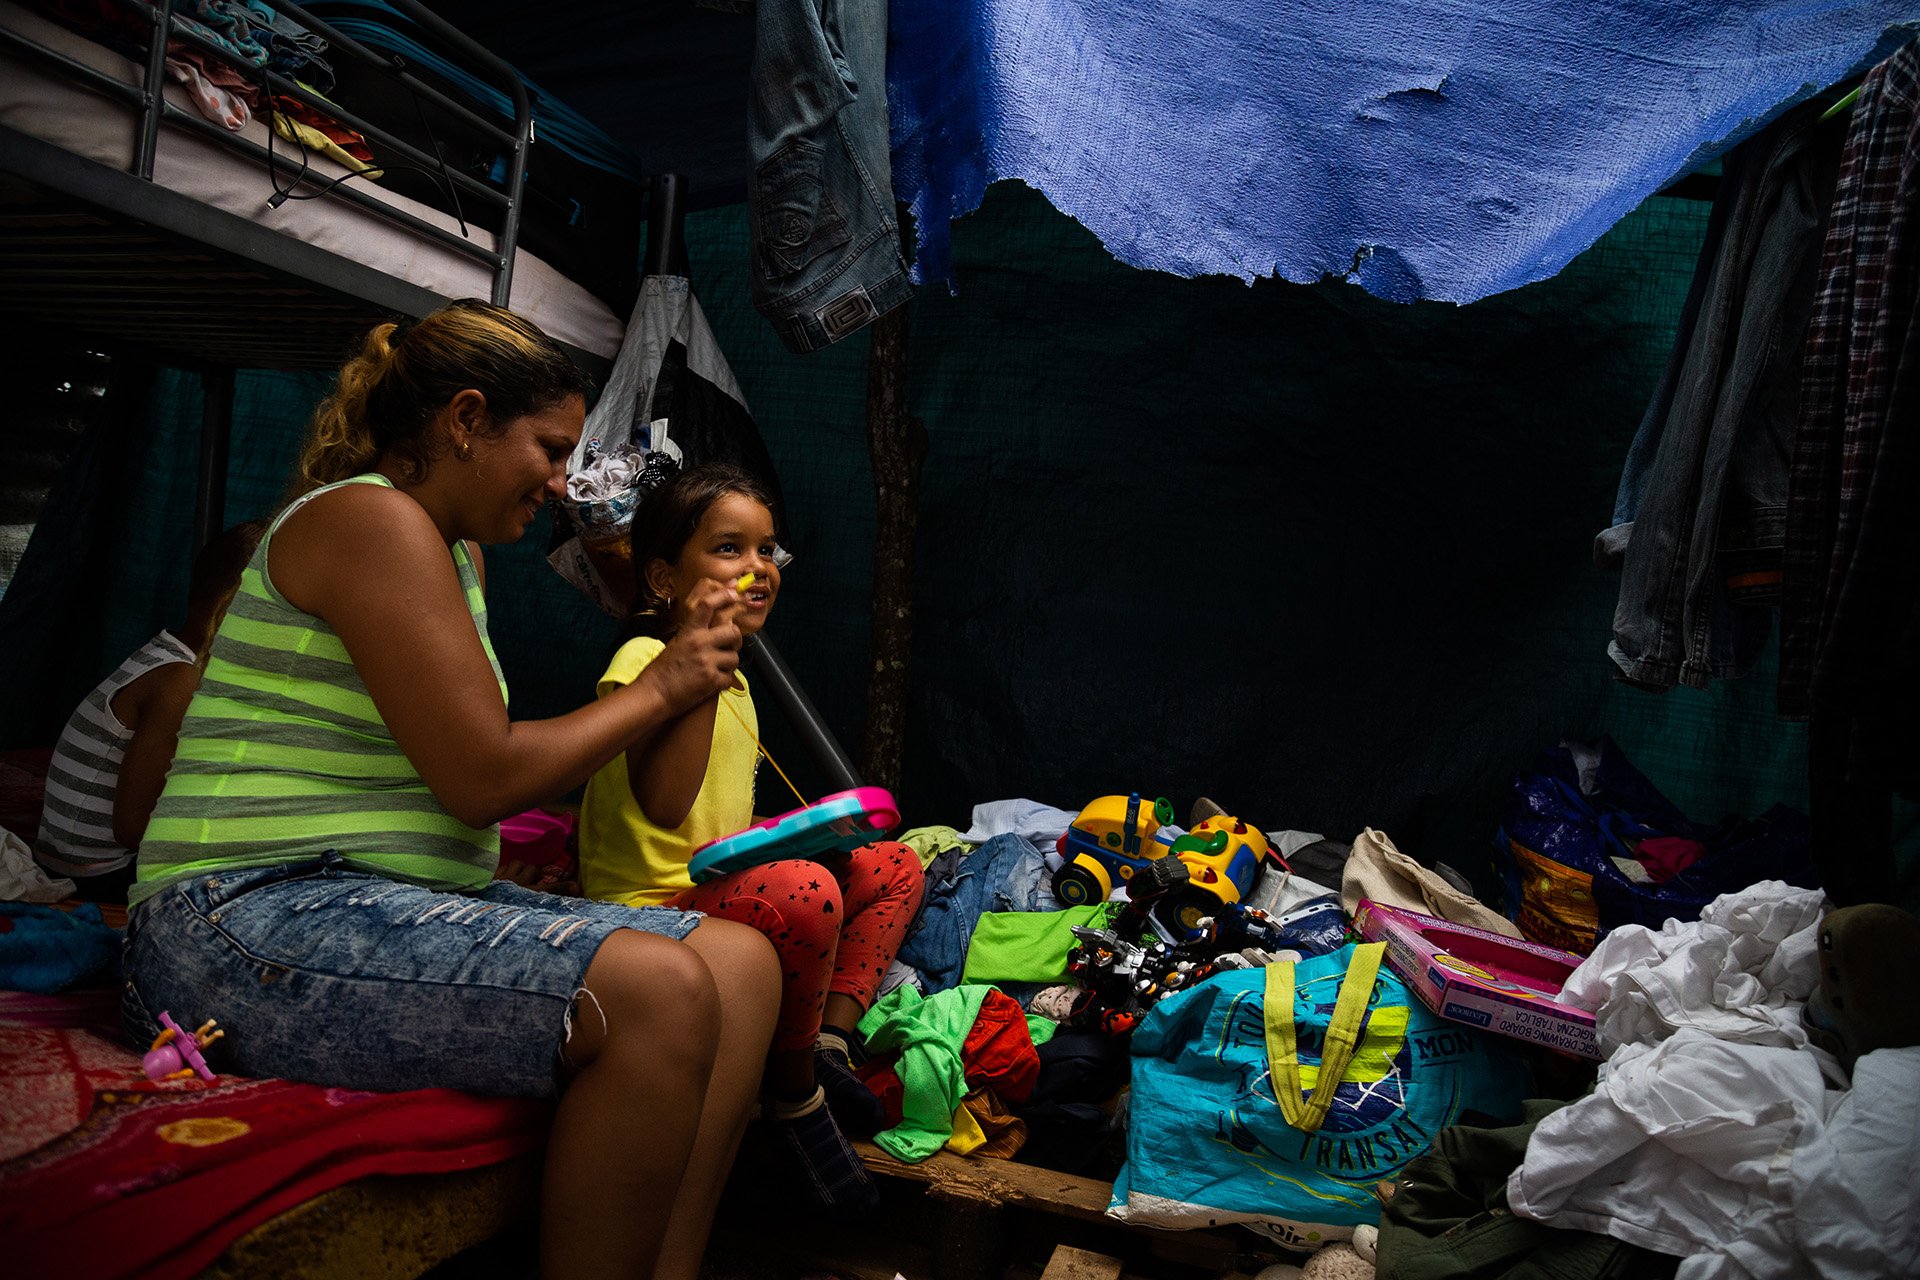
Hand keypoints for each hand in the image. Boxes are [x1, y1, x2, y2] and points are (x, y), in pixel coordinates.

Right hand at [648, 579, 741, 712]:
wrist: (654, 694)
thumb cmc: (662, 670)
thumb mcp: (676, 643)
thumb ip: (694, 633)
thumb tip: (714, 625)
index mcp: (689, 632)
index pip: (708, 605)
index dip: (723, 596)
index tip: (733, 593)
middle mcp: (700, 643)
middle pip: (733, 631)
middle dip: (735, 640)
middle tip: (728, 646)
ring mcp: (707, 662)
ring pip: (734, 657)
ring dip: (728, 664)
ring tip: (715, 668)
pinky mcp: (712, 681)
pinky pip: (730, 678)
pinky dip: (723, 681)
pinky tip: (712, 682)